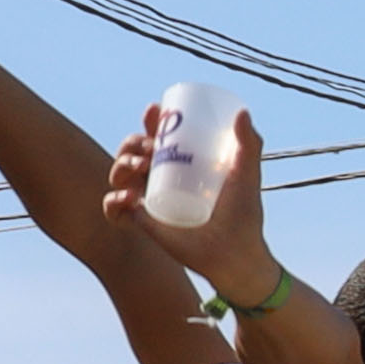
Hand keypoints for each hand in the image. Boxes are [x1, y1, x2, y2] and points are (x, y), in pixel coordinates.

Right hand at [102, 104, 273, 292]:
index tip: (155, 109)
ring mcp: (148, 199)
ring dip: (122, 163)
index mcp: (180, 164)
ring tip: (142, 166)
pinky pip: (115, 208)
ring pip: (119, 173)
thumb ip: (249, 145)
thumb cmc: (243, 215)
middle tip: (151, 146)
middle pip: (132, 150)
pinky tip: (131, 198)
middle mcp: (160, 179)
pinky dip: (115, 201)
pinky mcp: (142, 222)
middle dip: (133, 142)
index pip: (157, 136)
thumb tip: (243, 112)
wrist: (236, 253)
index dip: (150, 121)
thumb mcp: (246, 176)